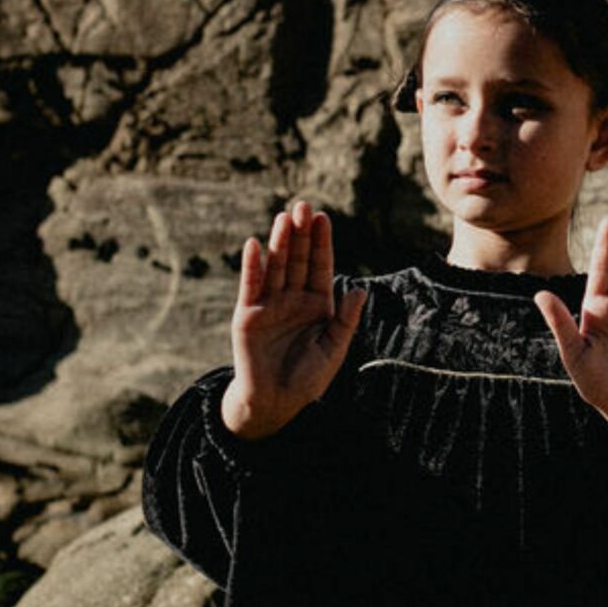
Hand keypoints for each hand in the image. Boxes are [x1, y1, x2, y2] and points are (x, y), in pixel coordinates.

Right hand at [221, 201, 366, 438]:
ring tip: (284, 217)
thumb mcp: (334, 348)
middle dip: (300, 234)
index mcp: (317, 304)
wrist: (277, 401)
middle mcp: (292, 299)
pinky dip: (253, 266)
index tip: (323, 218)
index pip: (319, 266)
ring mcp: (269, 304)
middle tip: (303, 205)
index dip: (321, 243)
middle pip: (297, 260)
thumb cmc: (309, 377)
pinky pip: (251, 286)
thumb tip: (359, 289)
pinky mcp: (248, 315)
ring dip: (279, 242)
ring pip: (275, 267)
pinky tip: (255, 244)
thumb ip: (346, 320)